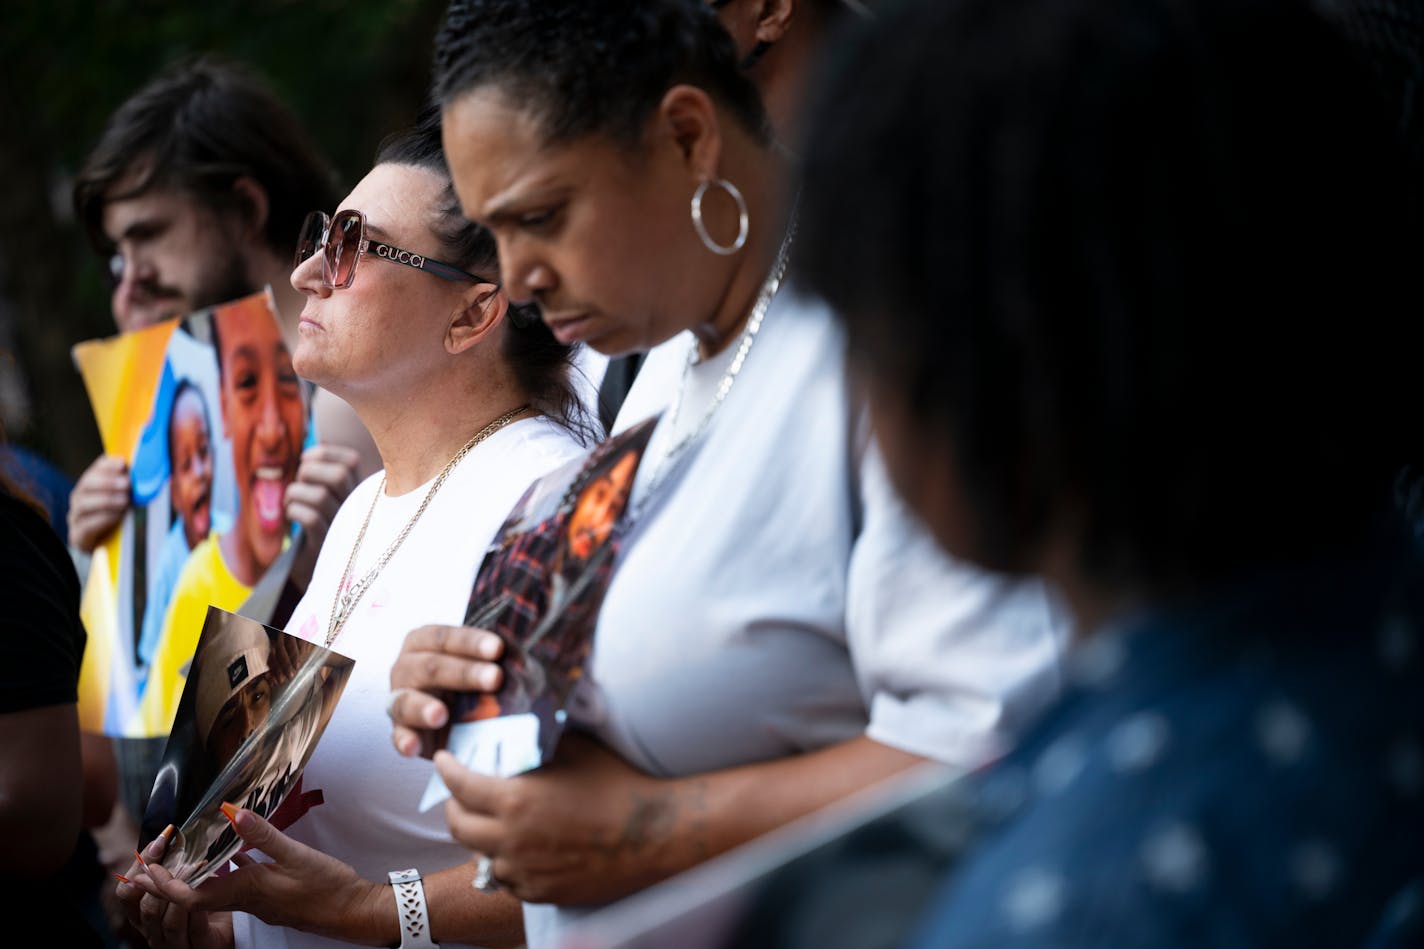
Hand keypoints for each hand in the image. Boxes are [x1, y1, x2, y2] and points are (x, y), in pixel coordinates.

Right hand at [68, 454, 130, 552]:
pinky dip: (103, 519)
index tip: (123, 463)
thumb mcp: (124, 499)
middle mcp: (79, 498)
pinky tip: (117, 516)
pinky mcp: (77, 535)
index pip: (95, 469)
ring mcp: (75, 517)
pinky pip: (86, 525)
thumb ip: (130, 486)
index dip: (108, 465)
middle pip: (87, 485)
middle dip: (108, 482)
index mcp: (90, 485)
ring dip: (107, 500)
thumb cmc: (116, 518)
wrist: (103, 548)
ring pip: (85, 504)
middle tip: (127, 483)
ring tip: (125, 500)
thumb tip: (147, 472)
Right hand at [115, 824, 231, 948]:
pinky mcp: (202, 947)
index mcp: (144, 912)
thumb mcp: (184, 877)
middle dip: (161, 880)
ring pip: (168, 921)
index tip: (159, 842)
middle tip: (180, 855)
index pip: (126, 893)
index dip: (138, 869)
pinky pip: (195, 930)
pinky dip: (200, 910)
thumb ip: (172, 862)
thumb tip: (165, 834)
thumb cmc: (209, 894)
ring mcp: (174, 943)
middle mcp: (153, 931)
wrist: (243, 915)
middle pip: (145, 907)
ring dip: (181, 895)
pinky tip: (208, 892)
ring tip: (192, 869)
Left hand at [127, 805, 389, 945]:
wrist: (352, 911)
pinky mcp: (268, 898)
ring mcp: (257, 902)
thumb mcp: (297, 854)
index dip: (165, 885)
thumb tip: (230, 812)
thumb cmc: (328, 886)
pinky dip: (221, 874)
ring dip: (191, 878)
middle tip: (145, 867)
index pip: (192, 896)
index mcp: (248, 889)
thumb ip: (262, 834)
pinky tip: (227, 857)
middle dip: (167, 883)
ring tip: (178, 858)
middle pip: (195, 896)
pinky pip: (233, 889)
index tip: (148, 868)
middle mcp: (246, 899)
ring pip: (212, 893)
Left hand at [285, 444, 361, 588]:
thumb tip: (307, 454)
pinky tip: (291, 516)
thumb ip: (325, 478)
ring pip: (320, 496)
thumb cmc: (323, 531)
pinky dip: (293, 511)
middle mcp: (359, 510)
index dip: (325, 453)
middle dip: (309, 470)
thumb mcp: (331, 503)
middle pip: (339, 475)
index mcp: (362, 494)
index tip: (306, 459)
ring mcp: (344, 529)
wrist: (324, 579)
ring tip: (291, 501)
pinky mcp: (326, 546)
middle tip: (299, 481)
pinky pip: (309, 518)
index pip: (351, 460)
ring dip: (295, 492)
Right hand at [388, 625, 505, 757]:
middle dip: (463, 673)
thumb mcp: (496, 667)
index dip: (470, 642)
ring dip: (423, 708)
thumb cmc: (482, 683)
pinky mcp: (402, 732)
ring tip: (441, 715)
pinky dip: (404, 742)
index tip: (498, 648)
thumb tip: (521, 660)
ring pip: (406, 700)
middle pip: (431, 667)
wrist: (470, 720)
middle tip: (494, 678)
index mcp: (425, 641)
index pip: (444, 638)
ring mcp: (400, 699)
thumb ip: (506, 660)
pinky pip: (398, 737)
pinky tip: (414, 747)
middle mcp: (406, 667)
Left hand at [434, 733, 680, 904]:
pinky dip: (508, 862)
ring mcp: (525, 871)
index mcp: (516, 800)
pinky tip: (522, 848)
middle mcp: (512, 840)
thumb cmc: (617, 785)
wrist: (654, 834)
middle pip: (459, 826)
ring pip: (481, 856)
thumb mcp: (574, 751)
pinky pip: (509, 879)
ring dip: (481, 838)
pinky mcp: (542, 892)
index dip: (446, 770)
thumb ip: (538, 744)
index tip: (443, 760)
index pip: (459, 785)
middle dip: (453, 806)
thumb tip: (518, 729)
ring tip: (492, 823)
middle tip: (460, 793)